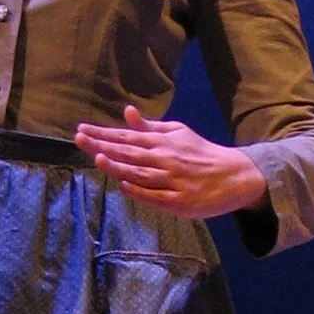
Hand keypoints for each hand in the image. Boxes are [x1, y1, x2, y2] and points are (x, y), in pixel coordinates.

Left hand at [73, 105, 267, 219]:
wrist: (234, 176)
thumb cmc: (200, 153)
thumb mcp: (177, 133)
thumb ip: (150, 127)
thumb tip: (127, 112)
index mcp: (163, 141)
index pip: (127, 136)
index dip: (103, 133)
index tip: (82, 130)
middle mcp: (166, 158)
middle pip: (129, 152)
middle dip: (103, 146)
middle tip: (80, 139)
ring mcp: (172, 181)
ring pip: (140, 173)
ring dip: (119, 166)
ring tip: (98, 158)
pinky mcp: (180, 202)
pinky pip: (155, 196)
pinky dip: (139, 190)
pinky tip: (123, 184)